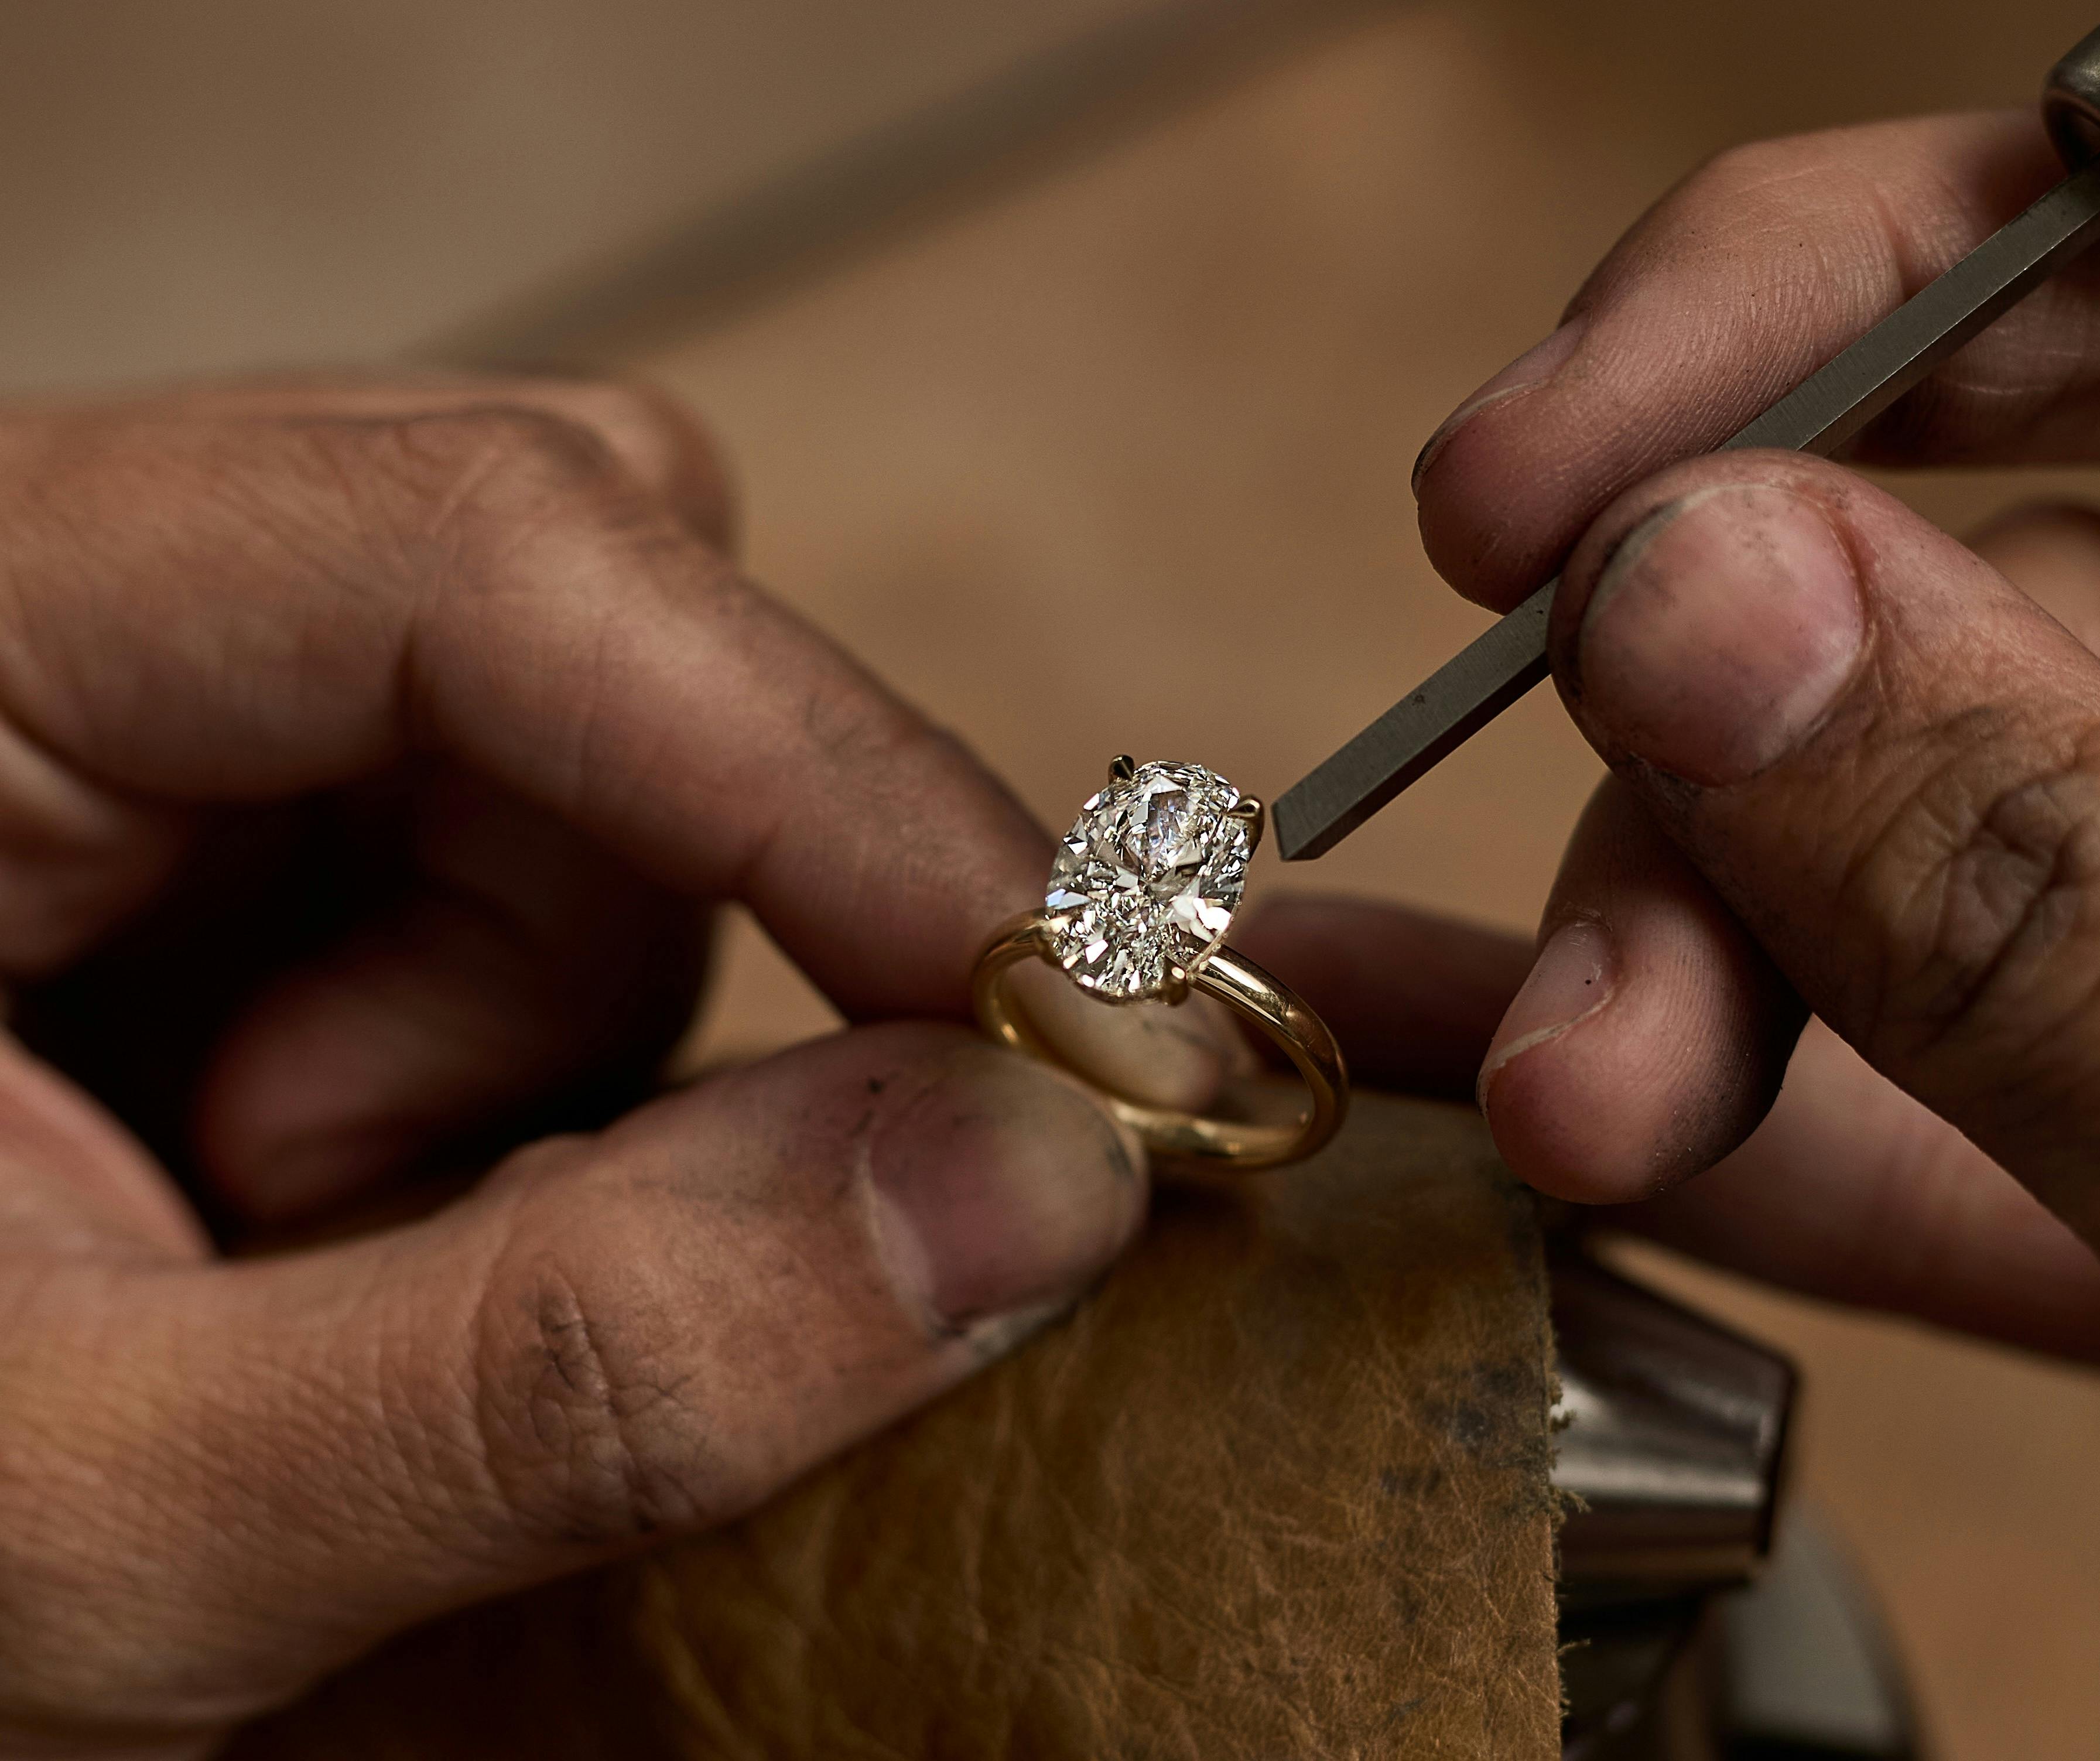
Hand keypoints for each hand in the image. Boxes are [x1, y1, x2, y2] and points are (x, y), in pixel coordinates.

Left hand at [0, 377, 1214, 1755]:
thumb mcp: (100, 1522)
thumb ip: (559, 1364)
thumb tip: (1035, 1186)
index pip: (479, 544)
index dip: (815, 762)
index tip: (1059, 1008)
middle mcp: (71, 607)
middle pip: (579, 601)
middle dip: (675, 923)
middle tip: (630, 1191)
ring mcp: (171, 710)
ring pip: (592, 775)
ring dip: (559, 1052)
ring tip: (321, 1256)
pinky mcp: (251, 830)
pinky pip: (542, 881)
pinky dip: (528, 1075)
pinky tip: (333, 1210)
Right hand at [1248, 112, 2099, 1737]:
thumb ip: (2066, 912)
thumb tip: (1700, 591)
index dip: (1899, 276)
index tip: (1594, 439)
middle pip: (2057, 499)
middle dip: (1741, 603)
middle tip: (1510, 660)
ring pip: (1946, 813)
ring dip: (1687, 923)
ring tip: (1543, 1085)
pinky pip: (1928, 1058)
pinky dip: (1706, 1077)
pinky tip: (1473, 1071)